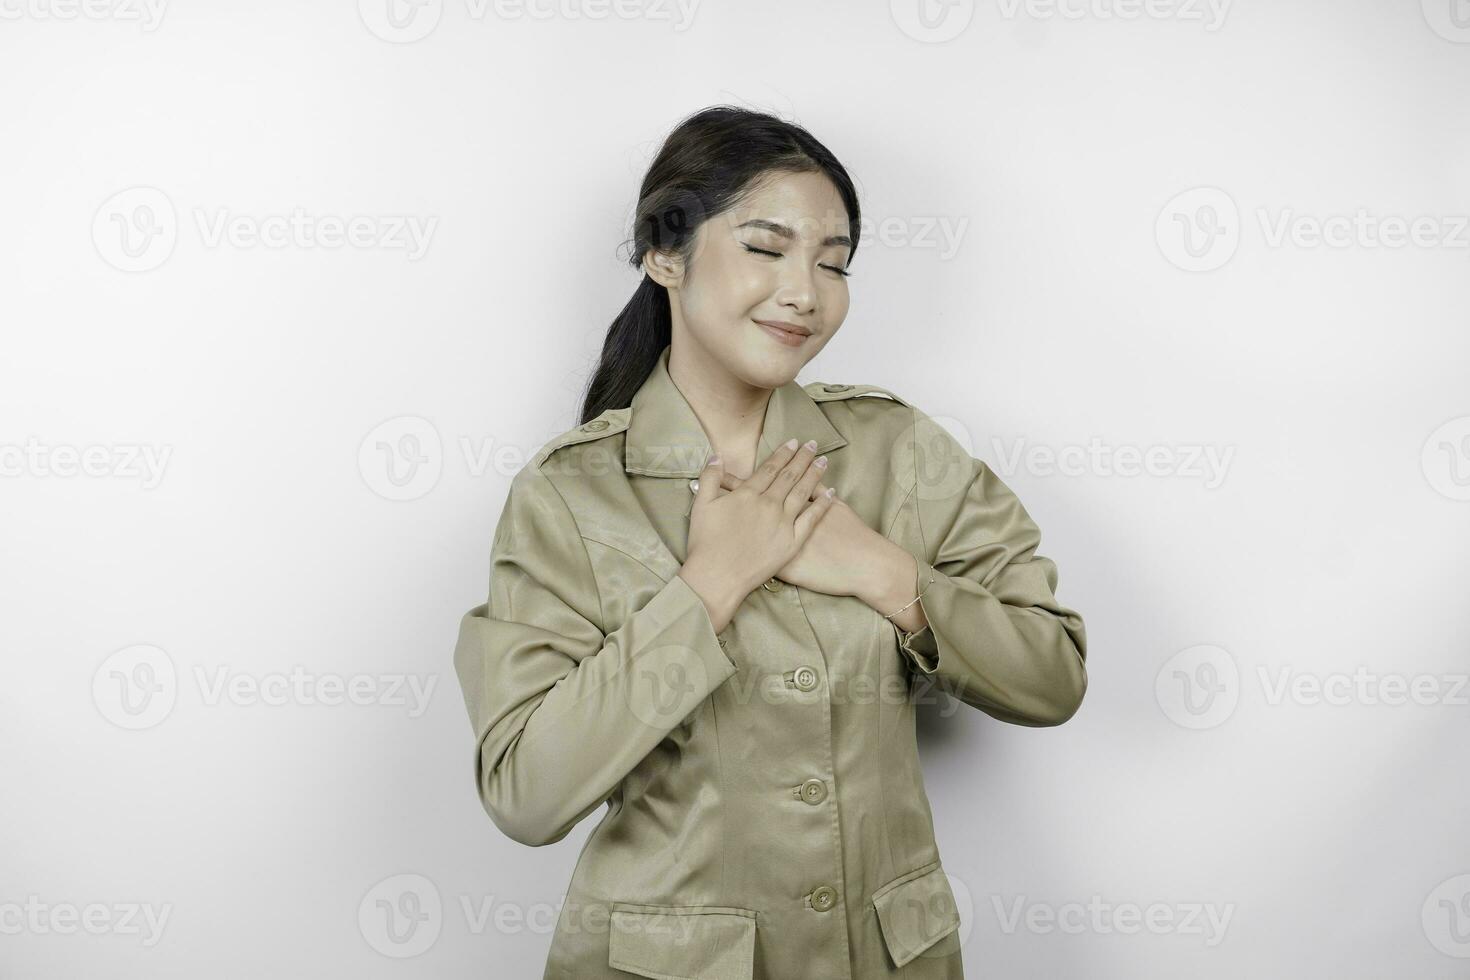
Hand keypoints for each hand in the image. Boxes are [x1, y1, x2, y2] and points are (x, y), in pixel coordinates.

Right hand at [677, 438, 835, 631]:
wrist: (717, 577)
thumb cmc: (705, 543)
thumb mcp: (700, 505)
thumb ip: (710, 478)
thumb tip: (718, 456)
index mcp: (747, 494)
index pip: (769, 468)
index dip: (782, 454)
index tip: (792, 442)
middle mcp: (768, 504)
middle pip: (789, 476)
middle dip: (802, 458)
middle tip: (813, 445)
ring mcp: (783, 523)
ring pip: (803, 492)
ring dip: (814, 474)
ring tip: (823, 461)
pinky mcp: (792, 542)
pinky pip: (812, 519)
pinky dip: (823, 505)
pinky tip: (831, 493)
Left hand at [710, 466, 897, 600]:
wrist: (860, 564)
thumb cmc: (850, 536)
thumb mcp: (833, 506)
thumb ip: (815, 494)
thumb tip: (805, 481)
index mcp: (790, 506)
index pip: (759, 487)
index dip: (737, 480)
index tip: (718, 471)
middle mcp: (780, 523)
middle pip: (745, 508)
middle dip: (723, 498)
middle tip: (698, 485)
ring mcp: (778, 545)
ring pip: (745, 531)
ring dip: (724, 521)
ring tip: (703, 513)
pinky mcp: (781, 566)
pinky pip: (752, 557)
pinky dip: (737, 553)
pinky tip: (723, 551)